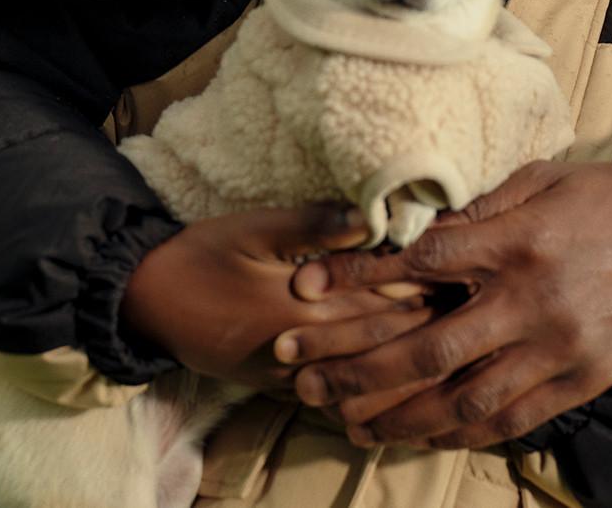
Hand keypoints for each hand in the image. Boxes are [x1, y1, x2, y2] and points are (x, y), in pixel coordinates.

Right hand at [120, 206, 427, 390]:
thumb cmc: (202, 253)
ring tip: (441, 348)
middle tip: (464, 313)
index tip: (455, 279)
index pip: (372, 305)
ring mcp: (284, 376)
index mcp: (294, 308)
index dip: (416, 293)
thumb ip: (313, 225)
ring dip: (397, 363)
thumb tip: (370, 217)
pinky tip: (390, 383)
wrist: (147, 299)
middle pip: (373, 344)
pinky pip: (329, 393)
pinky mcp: (274, 386)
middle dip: (419, 328)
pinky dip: (362, 386)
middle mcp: (295, 351)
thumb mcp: (253, 226)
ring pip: (356, 376)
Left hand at [290, 161, 611, 449]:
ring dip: (400, 416)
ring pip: (463, 398)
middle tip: (306, 382)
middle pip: (429, 348)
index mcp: (516, 241)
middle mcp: (528, 301)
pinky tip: (423, 436)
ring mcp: (554, 348)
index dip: (359, 276)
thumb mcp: (544, 179)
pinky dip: (461, 433)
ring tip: (350, 424)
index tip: (307, 287)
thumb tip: (423, 222)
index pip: (422, 261)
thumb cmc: (606, 202)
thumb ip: (483, 205)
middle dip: (360, 369)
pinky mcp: (578, 382)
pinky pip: (510, 420)